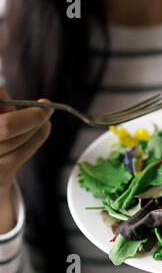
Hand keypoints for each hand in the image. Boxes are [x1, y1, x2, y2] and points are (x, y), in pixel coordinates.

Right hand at [0, 88, 53, 232]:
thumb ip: (0, 109)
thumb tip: (20, 97)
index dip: (4, 99)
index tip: (28, 98)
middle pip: (5, 126)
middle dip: (31, 115)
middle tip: (45, 107)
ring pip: (18, 137)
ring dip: (37, 124)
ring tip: (43, 117)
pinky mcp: (0, 174)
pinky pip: (26, 151)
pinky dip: (39, 136)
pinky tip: (44, 128)